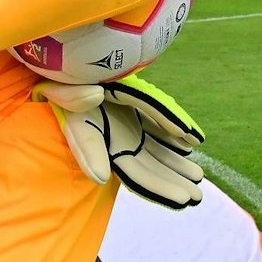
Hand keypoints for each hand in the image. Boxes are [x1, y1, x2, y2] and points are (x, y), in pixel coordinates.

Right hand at [34, 77, 205, 208]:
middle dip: (174, 182)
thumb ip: (84, 145)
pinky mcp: (129, 107)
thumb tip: (102, 178)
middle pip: (150, 168)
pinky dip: (172, 136)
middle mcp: (116, 139)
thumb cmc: (62, 85)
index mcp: (106, 148)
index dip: (160, 189)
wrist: (61, 61)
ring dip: (176, 163)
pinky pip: (154, 127)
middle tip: (199, 197)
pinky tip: (189, 144)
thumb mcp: (67, 112)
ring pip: (155, 149)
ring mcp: (124, 124)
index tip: (183, 200)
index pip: (137, 177)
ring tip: (198, 175)